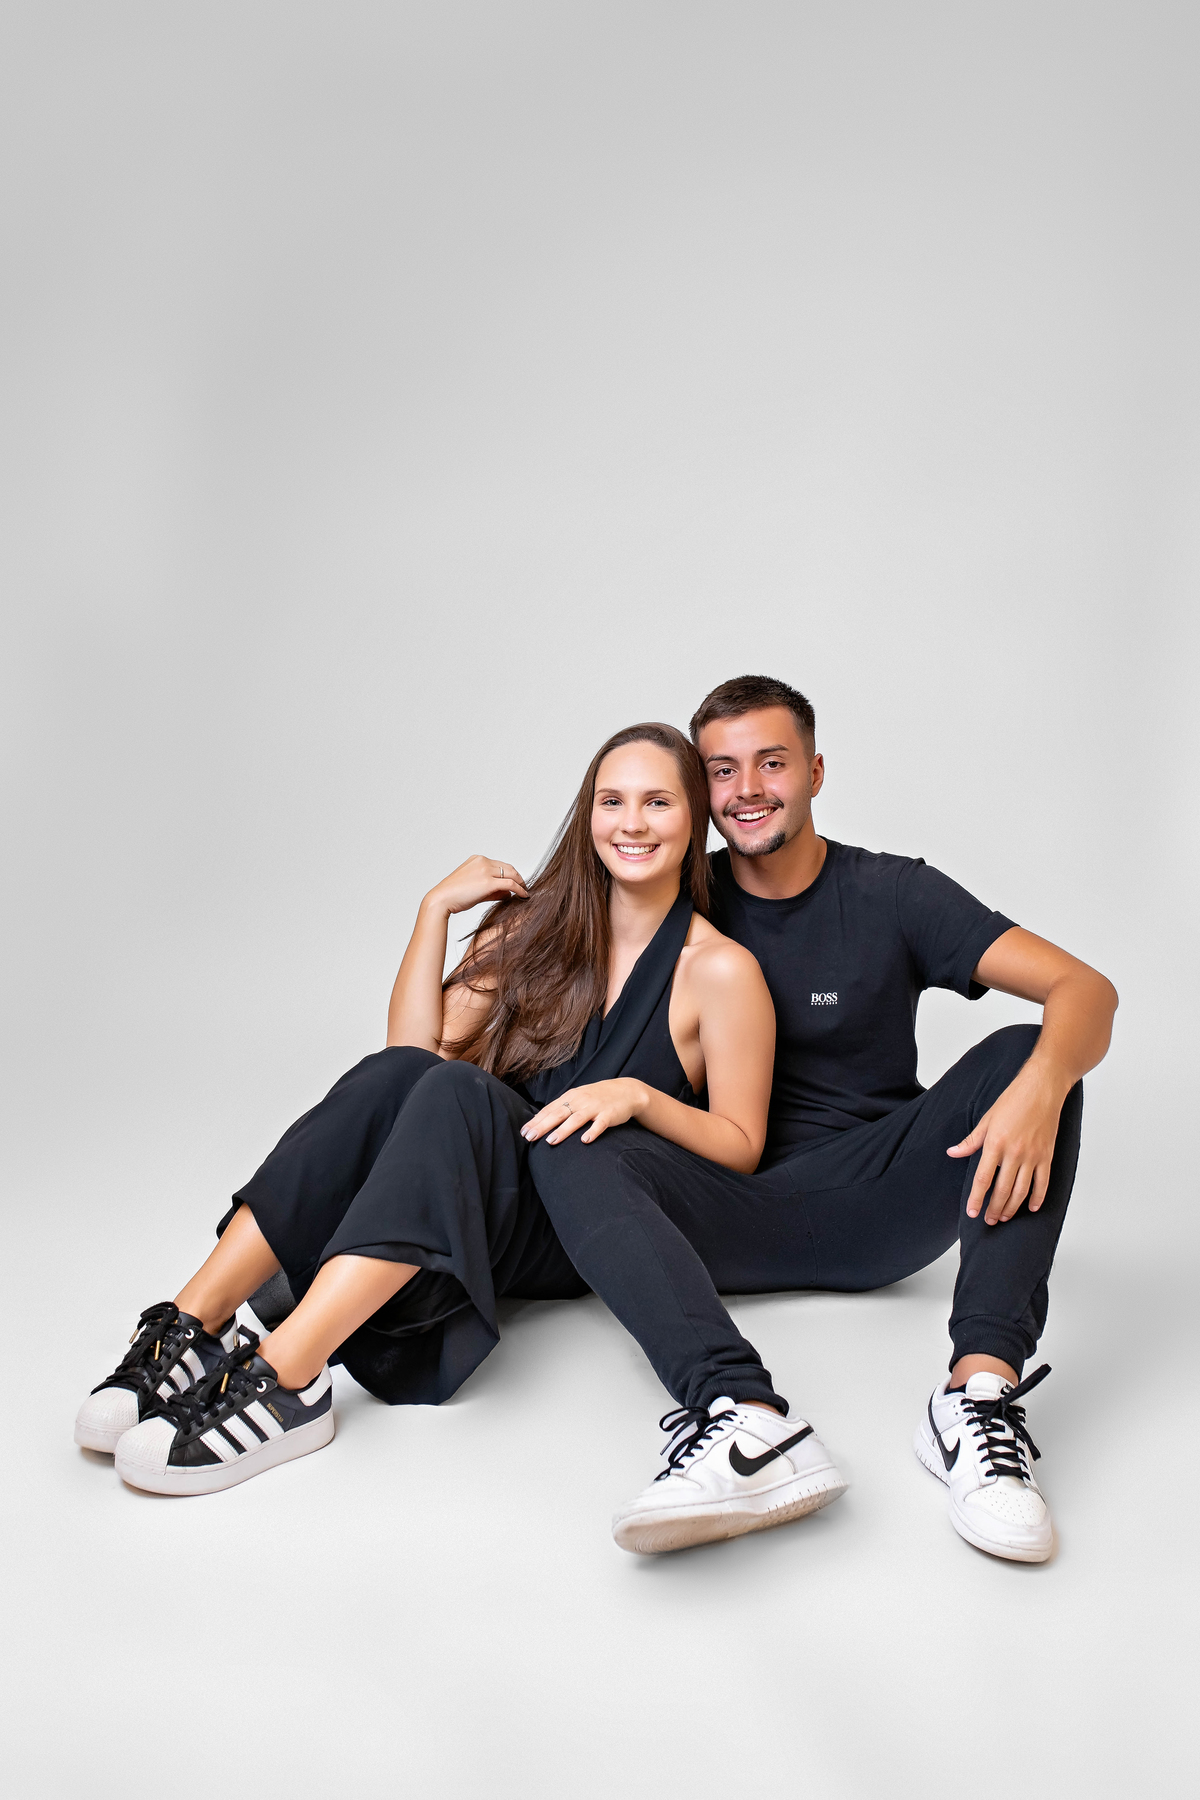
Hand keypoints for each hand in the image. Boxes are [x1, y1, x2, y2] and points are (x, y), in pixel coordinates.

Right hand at [425, 855, 528, 916]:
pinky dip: (520, 890)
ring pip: (512, 875)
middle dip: (518, 878)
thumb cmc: (454, 896)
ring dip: (521, 884)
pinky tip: (524, 896)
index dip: (510, 874)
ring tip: (525, 893)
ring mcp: (485, 870)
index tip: (516, 883)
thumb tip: (508, 893)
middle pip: (509, 868)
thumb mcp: (475, 888)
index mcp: (477, 859)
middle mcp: (482, 861)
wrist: (441, 899)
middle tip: (524, 888)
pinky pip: (511, 885)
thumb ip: (492, 889)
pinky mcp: (488, 882)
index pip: (500, 865)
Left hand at [521, 1079, 648, 1146]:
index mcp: (571, 1097)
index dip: (536, 1121)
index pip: (549, 1109)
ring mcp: (595, 1107)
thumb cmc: (597, 1097)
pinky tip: (585, 1141)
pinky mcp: (609, 1115)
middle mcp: (580, 1101)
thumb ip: (562, 1108)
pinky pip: (600, 1124)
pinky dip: (592, 1132)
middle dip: (543, 1126)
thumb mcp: (578, 1098)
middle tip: (530, 1137)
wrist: (626, 1091)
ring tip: (551, 1141)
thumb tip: (541, 1122)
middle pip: (558, 1114)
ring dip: (563, 1130)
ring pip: (576, 1119)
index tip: (523, 1132)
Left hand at [947, 1059, 1069, 1224]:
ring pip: (1022, 1190)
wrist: (1042, 1087)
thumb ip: (971, 1141)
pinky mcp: (1047, 1155)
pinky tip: (1030, 1207)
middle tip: (988, 1220)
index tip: (972, 1212)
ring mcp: (1033, 1156)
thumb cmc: (1013, 1100)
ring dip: (1012, 1207)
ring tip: (1003, 1217)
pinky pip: (1043, 1183)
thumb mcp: (987, 1119)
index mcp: (996, 1144)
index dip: (977, 1198)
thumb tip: (952, 1153)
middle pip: (1003, 1189)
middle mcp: (1014, 1153)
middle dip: (994, 1208)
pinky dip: (1037, 1198)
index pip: (983, 1179)